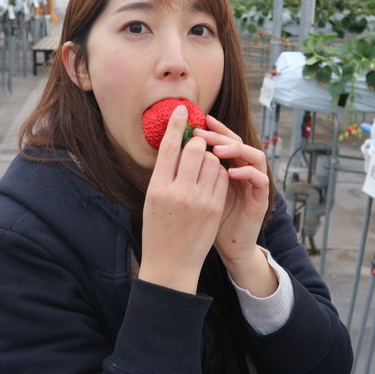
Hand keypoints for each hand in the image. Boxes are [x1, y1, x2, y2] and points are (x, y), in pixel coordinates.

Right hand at [138, 105, 228, 293]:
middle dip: (197, 143)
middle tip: (195, 145)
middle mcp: (178, 192)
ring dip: (210, 158)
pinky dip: (219, 174)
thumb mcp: (152, 200)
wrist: (171, 264)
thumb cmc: (158, 230)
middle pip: (194, 149)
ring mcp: (199, 200)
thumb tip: (175, 146)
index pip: (168, 147)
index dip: (175, 125)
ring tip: (202, 169)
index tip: (181, 109)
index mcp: (157, 188)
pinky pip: (222, 178)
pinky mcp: (215, 208)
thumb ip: (164, 174)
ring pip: (213, 161)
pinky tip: (211, 181)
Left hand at [194, 116, 275, 295]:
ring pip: (254, 155)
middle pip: (238, 142)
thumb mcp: (194, 194)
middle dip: (220, 135)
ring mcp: (254, 185)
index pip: (223, 140)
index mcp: (228, 167)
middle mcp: (244, 171)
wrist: (226, 249)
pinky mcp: (261, 200)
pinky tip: (230, 172)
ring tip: (216, 150)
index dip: (212, 129)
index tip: (194, 121)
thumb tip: (168, 151)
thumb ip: (189, 174)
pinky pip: (260, 179)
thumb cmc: (206, 223)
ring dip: (236, 149)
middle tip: (201, 132)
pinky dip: (247, 173)